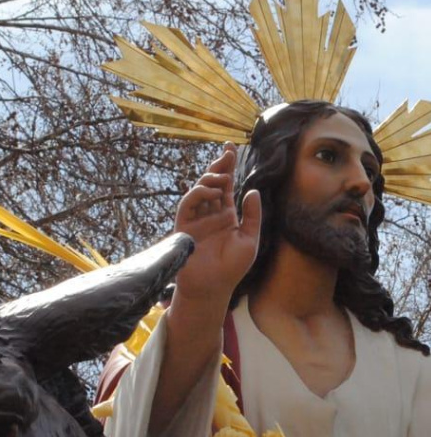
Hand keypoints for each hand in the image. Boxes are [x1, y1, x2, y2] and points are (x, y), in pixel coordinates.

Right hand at [174, 142, 260, 304]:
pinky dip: (198, 194)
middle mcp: (210, 214)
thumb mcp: (250, 240)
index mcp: (225, 215)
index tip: (232, 148)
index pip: (226, 186)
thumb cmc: (232, 268)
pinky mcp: (184, 226)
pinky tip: (210, 191)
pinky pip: (188, 204)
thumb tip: (252, 190)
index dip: (228, 167)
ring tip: (222, 177)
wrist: (213, 287)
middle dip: (219, 165)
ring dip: (210, 178)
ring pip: (199, 190)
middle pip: (212, 182)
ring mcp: (196, 219)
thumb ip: (251, 216)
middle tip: (228, 152)